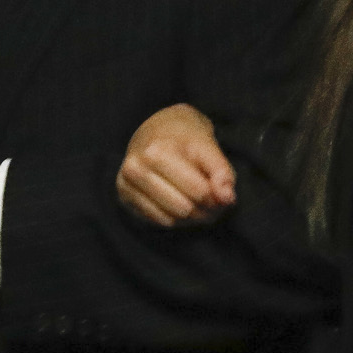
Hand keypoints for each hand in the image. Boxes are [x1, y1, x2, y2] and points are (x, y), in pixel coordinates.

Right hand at [116, 104, 235, 227]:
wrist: (155, 130)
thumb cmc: (185, 139)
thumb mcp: (208, 147)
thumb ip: (222, 172)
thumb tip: (227, 199)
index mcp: (157, 152)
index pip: (199, 192)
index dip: (217, 198)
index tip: (223, 193)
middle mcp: (136, 168)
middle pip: (184, 208)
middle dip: (204, 210)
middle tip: (213, 202)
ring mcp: (126, 184)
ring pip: (171, 219)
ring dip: (191, 217)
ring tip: (199, 203)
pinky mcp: (124, 197)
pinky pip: (158, 222)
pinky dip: (175, 218)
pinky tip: (181, 205)